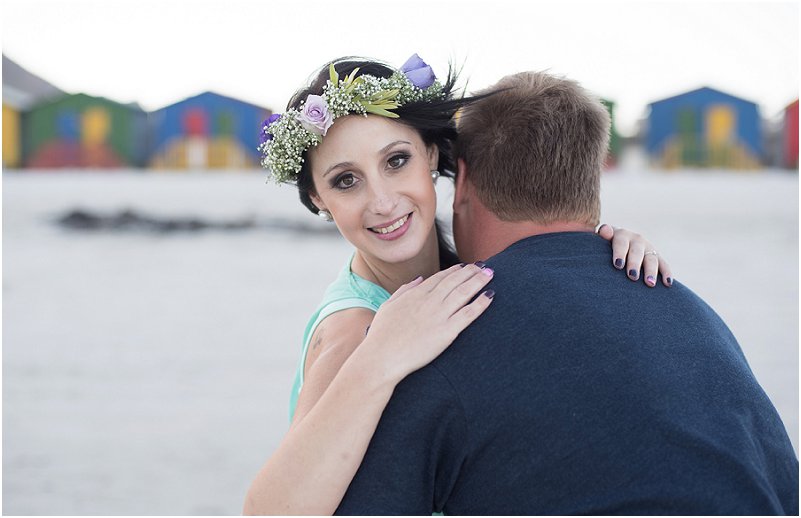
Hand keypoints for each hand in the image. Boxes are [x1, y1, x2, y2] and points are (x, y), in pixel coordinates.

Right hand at [359, 263, 494, 382]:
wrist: (382, 357)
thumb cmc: (381, 336)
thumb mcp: (388, 306)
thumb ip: (404, 290)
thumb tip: (419, 279)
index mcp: (415, 295)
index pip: (440, 278)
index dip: (455, 271)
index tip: (464, 267)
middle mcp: (429, 301)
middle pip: (455, 281)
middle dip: (471, 272)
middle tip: (484, 266)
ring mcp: (439, 315)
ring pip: (464, 293)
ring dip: (478, 281)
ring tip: (490, 274)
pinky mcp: (447, 332)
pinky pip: (468, 314)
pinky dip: (481, 304)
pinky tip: (490, 296)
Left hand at [597, 224, 672, 287]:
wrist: (618, 243)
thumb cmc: (604, 245)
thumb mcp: (602, 238)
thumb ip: (603, 235)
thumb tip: (604, 231)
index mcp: (622, 234)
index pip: (621, 243)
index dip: (620, 253)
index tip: (618, 265)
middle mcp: (637, 240)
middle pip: (637, 252)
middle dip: (635, 264)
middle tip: (632, 276)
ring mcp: (648, 248)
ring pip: (651, 259)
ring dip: (651, 271)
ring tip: (649, 283)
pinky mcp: (657, 257)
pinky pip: (664, 265)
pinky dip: (667, 273)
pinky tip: (668, 284)